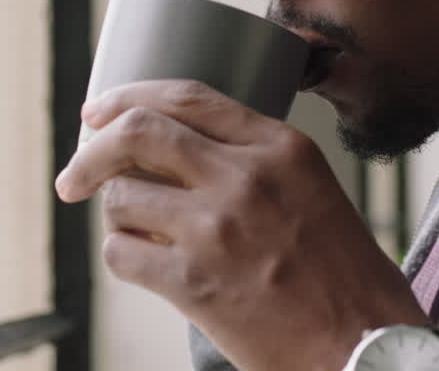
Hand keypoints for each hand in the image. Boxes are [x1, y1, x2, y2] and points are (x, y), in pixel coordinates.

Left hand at [55, 80, 430, 370]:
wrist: (364, 343)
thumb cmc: (344, 274)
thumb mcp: (314, 188)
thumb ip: (257, 160)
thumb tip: (179, 149)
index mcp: (280, 147)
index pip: (187, 96)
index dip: (130, 97)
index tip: (99, 111)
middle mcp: (245, 177)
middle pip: (137, 132)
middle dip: (91, 150)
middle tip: (74, 174)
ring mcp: (215, 229)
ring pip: (121, 197)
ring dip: (118, 216)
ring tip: (141, 235)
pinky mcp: (192, 283)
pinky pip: (121, 255)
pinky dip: (123, 258)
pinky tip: (146, 267)